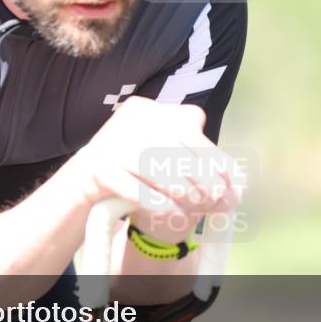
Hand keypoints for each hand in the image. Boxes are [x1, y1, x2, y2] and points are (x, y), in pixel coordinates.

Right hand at [70, 96, 243, 241]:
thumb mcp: (161, 144)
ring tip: (194, 206)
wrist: (85, 176)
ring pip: (159, 169)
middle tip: (213, 199)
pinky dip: (158, 201)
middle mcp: (132, 122)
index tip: (230, 183)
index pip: (191, 130)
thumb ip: (193, 153)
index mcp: (150, 110)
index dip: (215, 159)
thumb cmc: (136, 163)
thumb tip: (236, 178)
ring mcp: (116, 144)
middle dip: (202, 179)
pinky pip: (136, 188)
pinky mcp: (103, 170)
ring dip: (183, 191)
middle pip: (178, 150)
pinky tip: (173, 211)